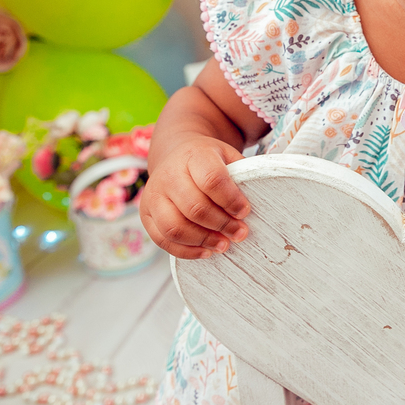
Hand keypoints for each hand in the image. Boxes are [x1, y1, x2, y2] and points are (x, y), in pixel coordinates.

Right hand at [139, 136, 249, 259]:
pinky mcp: (146, 214)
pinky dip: (186, 251)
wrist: (176, 153)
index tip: (245, 212)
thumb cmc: (209, 160)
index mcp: (193, 155)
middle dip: (221, 225)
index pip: (212, 180)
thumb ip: (242, 174)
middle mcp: (169, 174)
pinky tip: (206, 251)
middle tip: (240, 233)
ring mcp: (153, 195)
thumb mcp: (227, 156)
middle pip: (194, 207)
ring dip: (203, 241)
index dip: (231, 200)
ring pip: (175, 227)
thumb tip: (259, 201)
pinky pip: (163, 240)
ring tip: (224, 245)